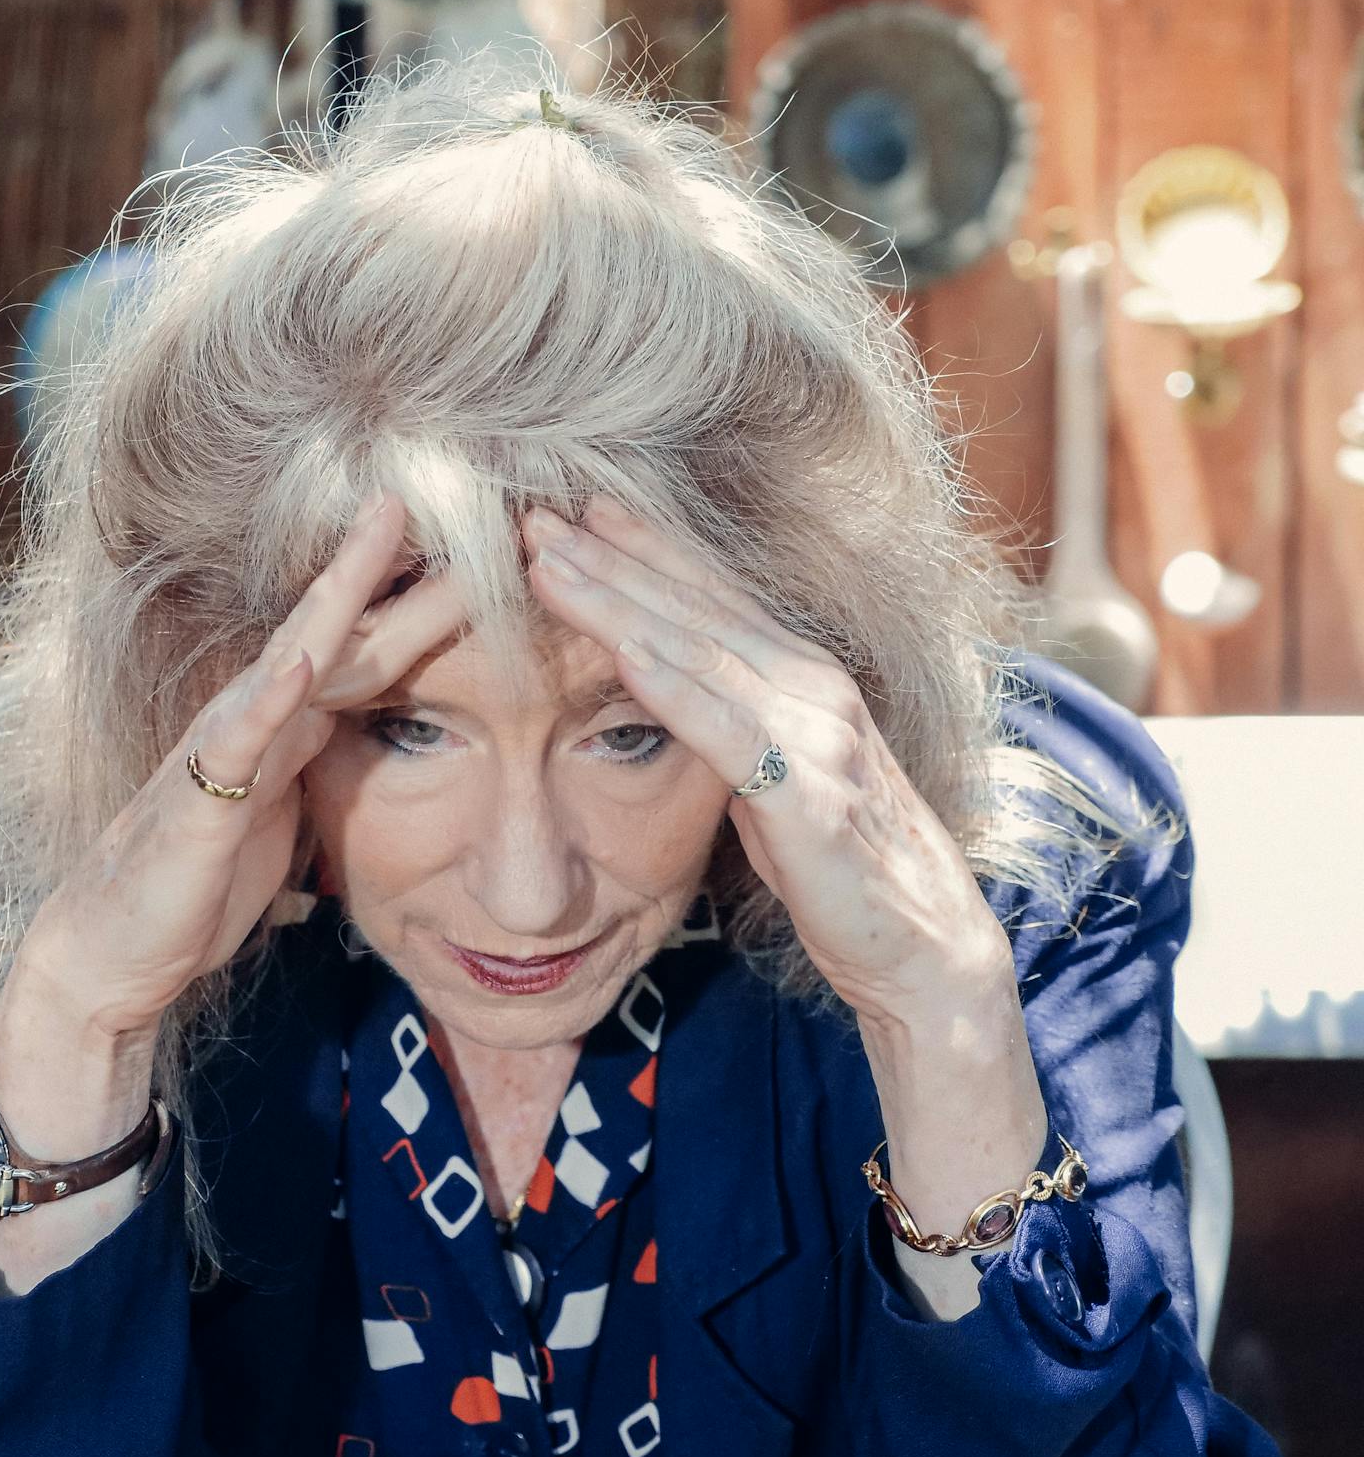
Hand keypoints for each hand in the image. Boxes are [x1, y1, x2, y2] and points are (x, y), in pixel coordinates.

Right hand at [0, 495, 463, 1052]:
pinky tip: (302, 660)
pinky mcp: (198, 803)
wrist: (113, 953)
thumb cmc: (196, 888)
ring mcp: (224, 751)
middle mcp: (257, 721)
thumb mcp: (285, 819)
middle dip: (401, 563)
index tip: (487, 548)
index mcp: (288, 729)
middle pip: (345, 631)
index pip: (368, 651)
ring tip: (386, 526)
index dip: (426, 601)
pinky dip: (269, 698)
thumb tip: (379, 740)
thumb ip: (320, 768)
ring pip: (295, 655)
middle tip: (463, 495)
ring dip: (341, 592)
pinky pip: (235, 743)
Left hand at [523, 496, 1010, 1029]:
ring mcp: (819, 734)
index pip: (708, 596)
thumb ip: (730, 729)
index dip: (639, 547)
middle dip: (610, 556)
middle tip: (532, 513)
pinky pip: (731, 731)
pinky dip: (676, 687)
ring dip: (620, 602)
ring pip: (702, 652)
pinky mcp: (813, 794)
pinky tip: (624, 653)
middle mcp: (813, 687)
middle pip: (694, 607)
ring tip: (551, 563)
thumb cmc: (841, 869)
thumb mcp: (772, 781)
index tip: (569, 508)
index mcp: (801, 678)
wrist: (923, 948)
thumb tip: (666, 696)